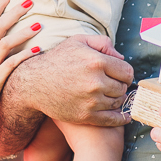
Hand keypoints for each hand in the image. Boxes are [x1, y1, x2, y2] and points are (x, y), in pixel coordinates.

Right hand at [9, 35, 133, 126]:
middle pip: (123, 88)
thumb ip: (102, 43)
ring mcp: (91, 101)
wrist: (34, 83)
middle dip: (120, 85)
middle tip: (112, 84)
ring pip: (118, 102)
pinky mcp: (85, 116)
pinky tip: (124, 116)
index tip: (120, 75)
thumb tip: (121, 57)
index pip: (127, 71)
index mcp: (96, 61)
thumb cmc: (57, 60)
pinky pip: (112, 119)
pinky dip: (121, 118)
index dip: (125, 73)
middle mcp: (96, 82)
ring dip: (117, 99)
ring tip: (109, 95)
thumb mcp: (78, 41)